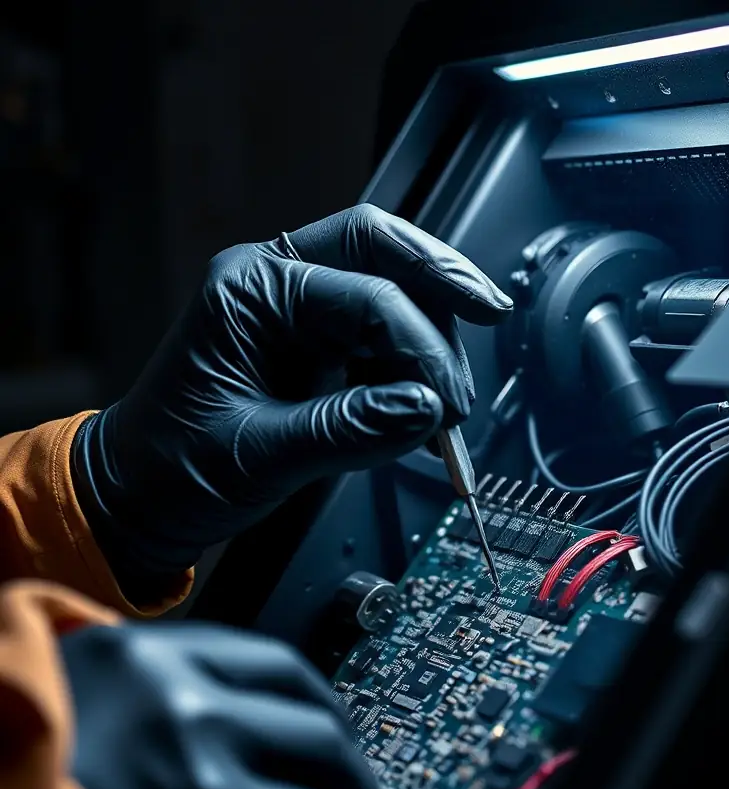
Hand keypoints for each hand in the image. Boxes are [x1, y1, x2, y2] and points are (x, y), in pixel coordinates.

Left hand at [70, 205, 511, 585]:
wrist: (139, 498)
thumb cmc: (172, 470)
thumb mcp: (259, 456)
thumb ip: (347, 430)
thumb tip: (425, 409)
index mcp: (248, 292)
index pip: (363, 292)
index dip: (419, 344)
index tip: (447, 402)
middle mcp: (273, 286)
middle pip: (379, 251)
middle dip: (441, 282)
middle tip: (491, 313)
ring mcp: (295, 314)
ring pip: (388, 289)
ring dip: (431, 334)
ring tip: (451, 401)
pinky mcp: (312, 348)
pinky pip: (377, 337)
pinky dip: (411, 365)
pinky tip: (428, 402)